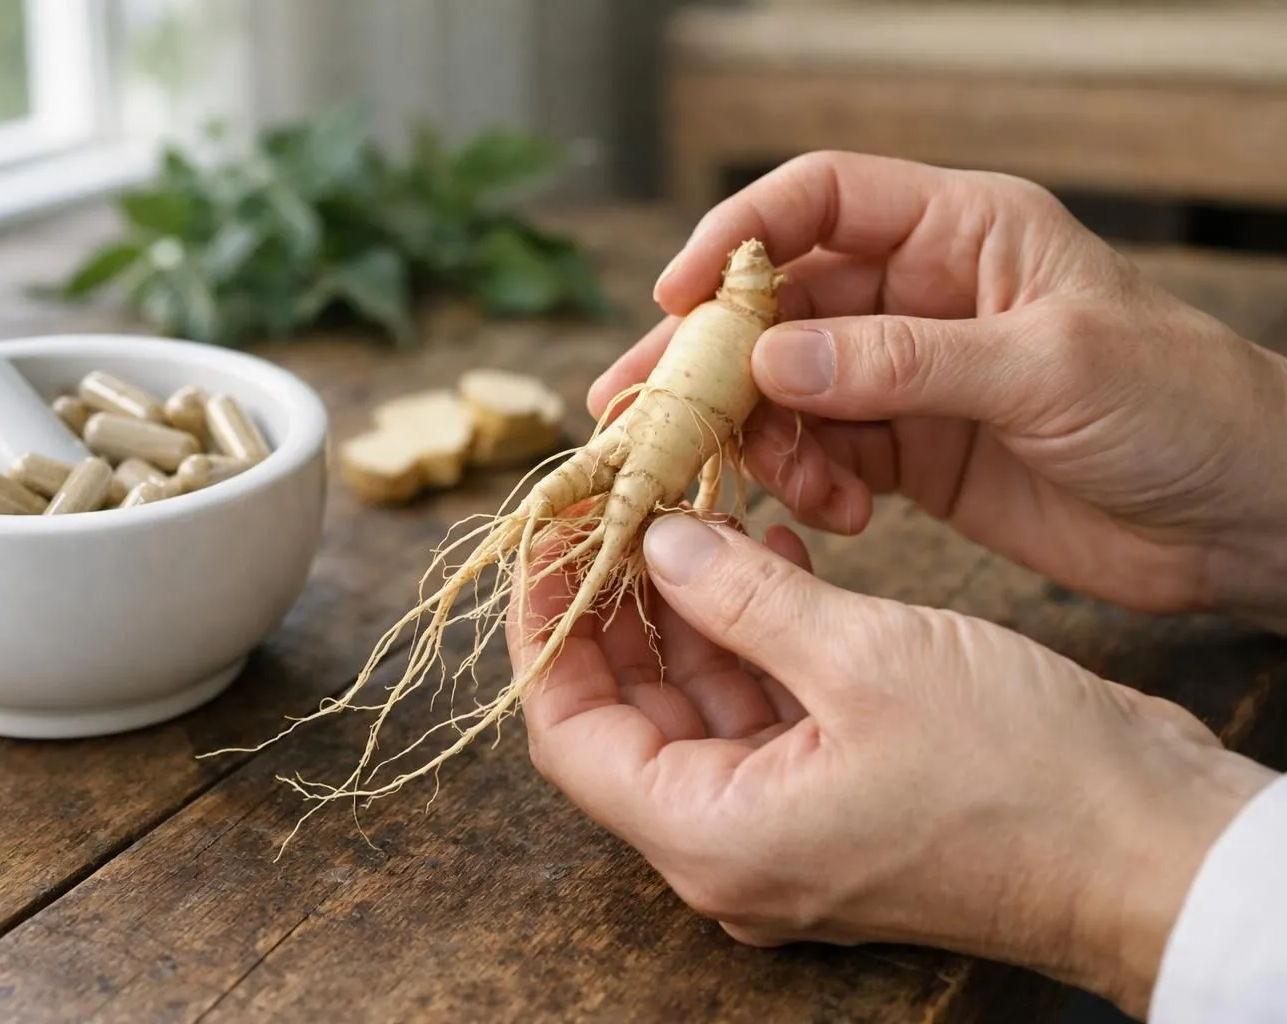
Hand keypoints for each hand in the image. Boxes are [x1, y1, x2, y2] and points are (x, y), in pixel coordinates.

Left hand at [512, 514, 1276, 1017]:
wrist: (1155, 844)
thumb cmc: (1019, 775)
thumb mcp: (863, 659)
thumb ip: (741, 598)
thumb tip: (657, 542)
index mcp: (712, 833)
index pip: (569, 732)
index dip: (547, 631)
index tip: (546, 541)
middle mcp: (735, 841)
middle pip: (627, 716)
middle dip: (614, 608)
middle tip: (607, 509)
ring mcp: (789, 820)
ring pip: (698, 705)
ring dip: (689, 610)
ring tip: (685, 510)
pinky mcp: (842, 791)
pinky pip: (766, 708)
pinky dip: (756, 634)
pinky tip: (769, 553)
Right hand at [592, 152, 1286, 625]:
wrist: (1243, 520)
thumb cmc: (1181, 408)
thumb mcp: (1049, 367)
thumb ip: (906, 361)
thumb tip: (772, 361)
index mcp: (964, 232)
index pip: (822, 201)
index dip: (739, 235)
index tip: (676, 294)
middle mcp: (924, 294)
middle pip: (782, 305)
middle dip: (714, 358)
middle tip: (642, 408)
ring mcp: (912, 375)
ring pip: (790, 390)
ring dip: (764, 437)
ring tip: (784, 485)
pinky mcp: (914, 452)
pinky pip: (825, 455)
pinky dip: (811, 484)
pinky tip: (842, 516)